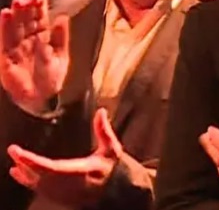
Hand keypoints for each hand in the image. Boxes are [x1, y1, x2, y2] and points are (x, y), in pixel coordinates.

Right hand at [0, 0, 69, 112]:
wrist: (43, 100)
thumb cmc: (52, 79)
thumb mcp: (61, 56)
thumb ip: (61, 38)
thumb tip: (63, 17)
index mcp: (41, 38)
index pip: (39, 19)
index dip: (39, 6)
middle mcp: (26, 41)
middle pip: (25, 21)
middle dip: (26, 8)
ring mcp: (16, 49)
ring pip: (14, 28)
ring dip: (14, 15)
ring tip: (16, 3)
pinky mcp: (6, 59)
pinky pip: (5, 42)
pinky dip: (4, 29)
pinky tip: (4, 16)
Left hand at [7, 108, 121, 205]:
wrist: (115, 191)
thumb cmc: (112, 168)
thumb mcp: (112, 148)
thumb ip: (104, 131)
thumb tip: (101, 111)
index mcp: (79, 171)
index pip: (50, 167)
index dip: (32, 160)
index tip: (18, 152)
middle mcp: (67, 185)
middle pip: (39, 175)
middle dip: (25, 163)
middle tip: (13, 151)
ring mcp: (62, 193)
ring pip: (37, 184)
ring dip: (25, 172)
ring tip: (15, 162)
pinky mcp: (59, 196)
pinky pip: (39, 189)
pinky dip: (27, 181)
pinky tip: (19, 173)